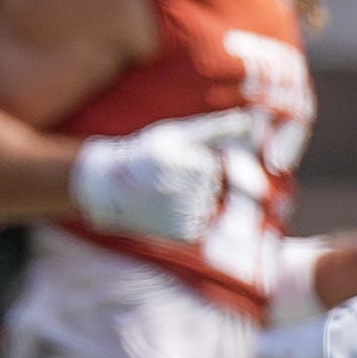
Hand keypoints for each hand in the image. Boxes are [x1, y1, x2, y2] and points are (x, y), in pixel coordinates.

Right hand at [70, 110, 253, 242]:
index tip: (167, 165)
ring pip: (206, 207)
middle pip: (211, 188)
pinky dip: (186, 222)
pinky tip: (163, 214)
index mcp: (190, 164)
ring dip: (189, 203)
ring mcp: (183, 214)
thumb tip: (249, 122)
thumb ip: (215, 128)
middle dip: (191, 185)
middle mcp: (186, 190)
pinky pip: (199, 227)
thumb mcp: (178, 135)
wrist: (107, 188)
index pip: (213, 167)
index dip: (193, 165)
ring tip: (160, 198)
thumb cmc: (146, 156)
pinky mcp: (181, 235)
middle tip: (160, 183)